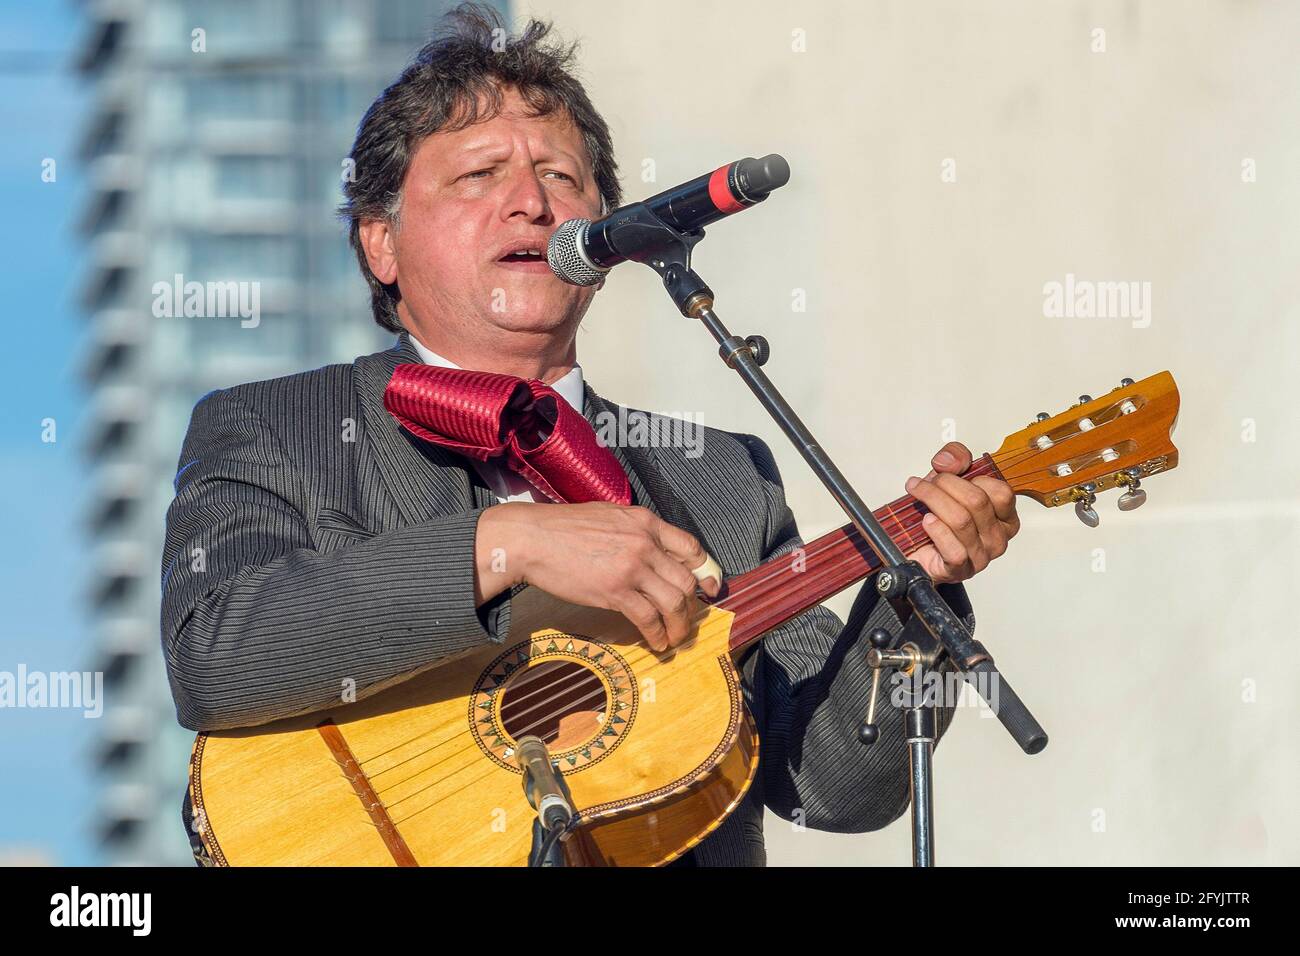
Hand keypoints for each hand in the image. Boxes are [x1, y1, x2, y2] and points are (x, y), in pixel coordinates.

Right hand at [474, 501, 720, 651]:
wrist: (532, 538)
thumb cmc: (564, 528)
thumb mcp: (609, 517)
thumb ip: (636, 532)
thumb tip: (654, 553)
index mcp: (645, 522)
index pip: (690, 547)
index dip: (705, 571)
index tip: (709, 588)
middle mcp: (644, 543)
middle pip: (685, 580)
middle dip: (692, 606)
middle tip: (687, 620)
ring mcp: (631, 567)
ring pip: (673, 602)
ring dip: (679, 626)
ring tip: (675, 638)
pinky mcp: (615, 591)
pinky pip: (648, 618)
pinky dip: (657, 634)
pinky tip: (656, 642)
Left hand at [904, 442, 1019, 584]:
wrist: (915, 548)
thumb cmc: (938, 516)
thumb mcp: (947, 479)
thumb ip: (954, 458)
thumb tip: (947, 461)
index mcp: (1004, 517)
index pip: (1002, 492)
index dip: (973, 477)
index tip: (950, 475)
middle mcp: (997, 538)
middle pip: (977, 502)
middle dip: (945, 485)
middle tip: (924, 483)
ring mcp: (981, 557)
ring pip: (961, 521)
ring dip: (933, 501)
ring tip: (917, 495)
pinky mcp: (961, 570)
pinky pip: (954, 549)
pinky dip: (936, 530)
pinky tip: (926, 521)